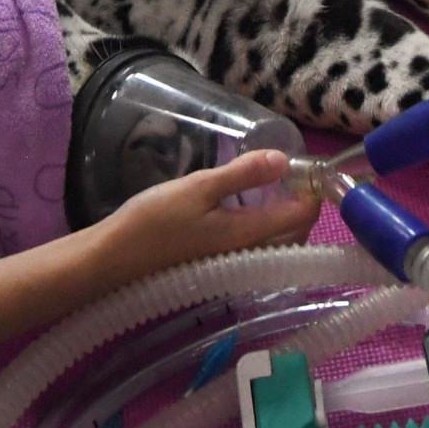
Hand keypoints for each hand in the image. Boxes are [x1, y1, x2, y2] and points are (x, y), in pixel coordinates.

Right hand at [90, 150, 318, 287]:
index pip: (303, 215)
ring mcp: (237, 265)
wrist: (115, 260)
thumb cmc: (155, 220)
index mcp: (251, 235)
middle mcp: (252, 255)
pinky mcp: (223, 267)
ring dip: (286, 217)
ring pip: (281, 243)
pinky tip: (248, 209)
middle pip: (298, 232)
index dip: (313, 189)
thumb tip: (284, 160)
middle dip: (303, 203)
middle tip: (290, 173)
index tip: (306, 165)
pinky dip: (267, 227)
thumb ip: (243, 174)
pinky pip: (261, 248)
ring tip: (273, 186)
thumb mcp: (199, 187)